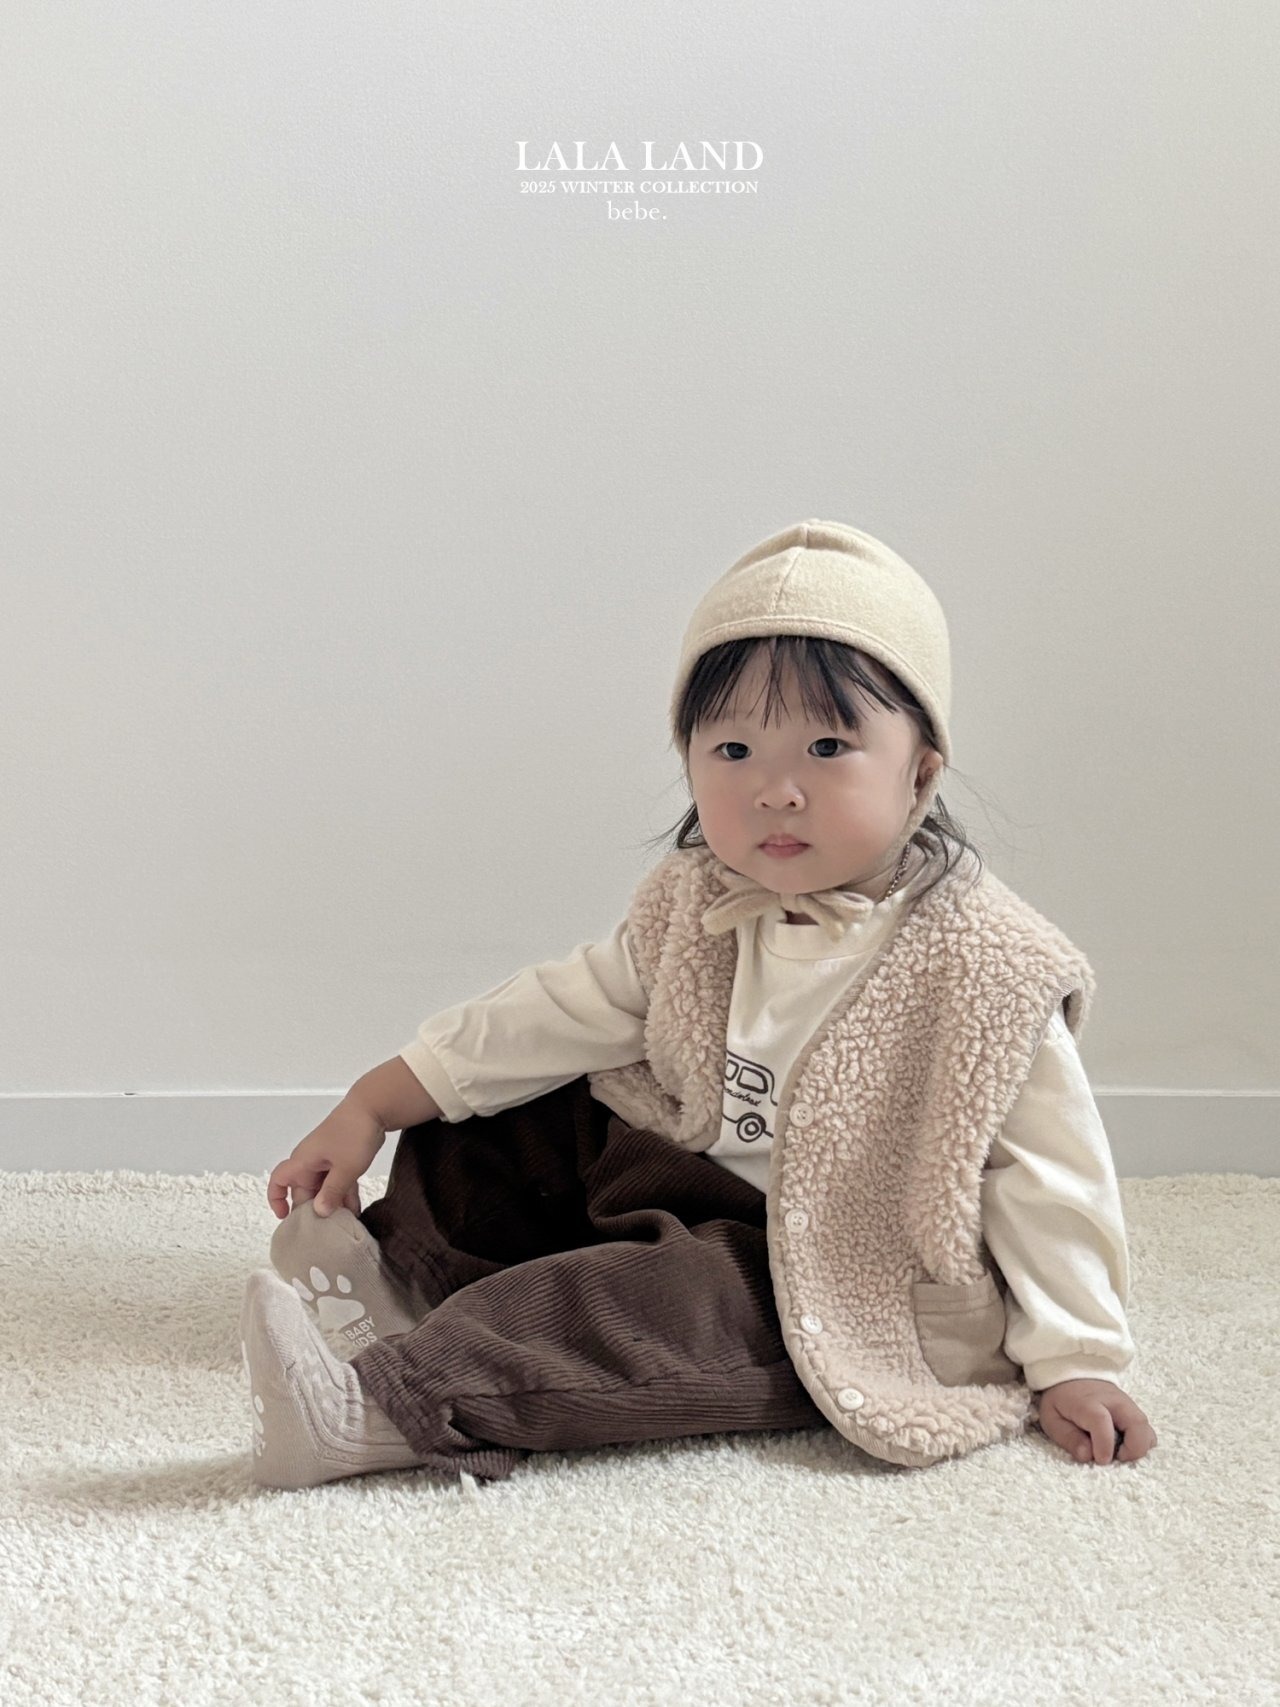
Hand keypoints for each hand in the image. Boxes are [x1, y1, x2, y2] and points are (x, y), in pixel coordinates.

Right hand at [266, 1097, 387, 1219]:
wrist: (373, 1106)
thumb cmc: (353, 1134)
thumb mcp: (345, 1168)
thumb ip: (332, 1192)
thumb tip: (319, 1212)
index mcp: (303, 1162)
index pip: (279, 1181)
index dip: (277, 1199)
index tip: (285, 1216)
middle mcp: (311, 1162)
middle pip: (305, 1192)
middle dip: (315, 1210)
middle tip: (328, 1230)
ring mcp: (328, 1160)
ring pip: (325, 1188)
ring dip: (334, 1204)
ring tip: (345, 1224)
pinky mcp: (343, 1158)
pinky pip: (339, 1181)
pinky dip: (345, 1194)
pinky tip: (356, 1210)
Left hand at [1036, 1378, 1158, 1464]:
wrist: (1072, 1374)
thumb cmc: (1061, 1401)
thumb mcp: (1053, 1419)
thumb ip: (1068, 1438)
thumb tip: (1087, 1456)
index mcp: (1088, 1402)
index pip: (1101, 1421)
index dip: (1104, 1444)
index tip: (1101, 1460)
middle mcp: (1113, 1401)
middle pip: (1137, 1423)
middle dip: (1134, 1449)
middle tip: (1118, 1459)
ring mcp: (1127, 1404)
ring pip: (1146, 1427)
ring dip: (1139, 1447)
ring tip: (1121, 1454)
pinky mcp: (1134, 1409)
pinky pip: (1146, 1428)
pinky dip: (1141, 1442)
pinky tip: (1125, 1446)